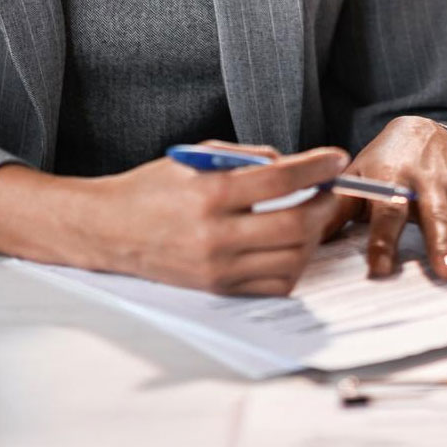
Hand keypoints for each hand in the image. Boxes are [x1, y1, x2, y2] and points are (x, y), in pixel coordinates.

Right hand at [0, 143, 348, 295]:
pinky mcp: (218, 288)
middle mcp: (215, 234)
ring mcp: (218, 267)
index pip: (280, 180)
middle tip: (329, 190)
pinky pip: (273, 284)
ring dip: (311, 236)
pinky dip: (292, 265)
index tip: (336, 159)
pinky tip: (289, 246)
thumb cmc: (153, 188)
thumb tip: (290, 165)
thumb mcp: (195, 157)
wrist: (111, 230)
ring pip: (290, 258)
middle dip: (323, 205)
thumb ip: (245, 158)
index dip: (316, 167)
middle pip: (294, 225)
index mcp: (208, 193)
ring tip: (311, 216)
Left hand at [329, 117, 446, 282]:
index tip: (380, 271)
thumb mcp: (355, 177)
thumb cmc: (382, 163)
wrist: (419, 128)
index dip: (382, 242)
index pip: (385, 213)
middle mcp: (425, 181)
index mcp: (391, 180)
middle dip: (442, 244)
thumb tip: (306, 235)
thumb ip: (336, 208)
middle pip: (434, 215)